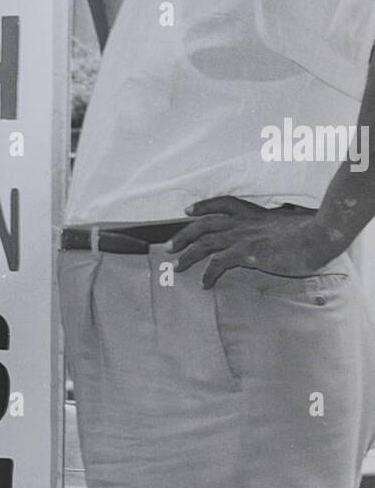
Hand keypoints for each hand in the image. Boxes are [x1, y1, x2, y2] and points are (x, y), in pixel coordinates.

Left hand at [169, 197, 331, 288]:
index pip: (223, 204)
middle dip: (184, 234)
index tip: (188, 210)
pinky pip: (217, 263)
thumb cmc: (311, 231)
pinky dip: (208, 274)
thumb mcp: (289, 224)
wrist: (318, 235)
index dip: (204, 206)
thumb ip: (276, 227)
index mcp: (255, 214)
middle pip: (204, 223)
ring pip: (205, 242)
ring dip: (187, 254)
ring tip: (176, 266)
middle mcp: (244, 222)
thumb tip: (277, 233)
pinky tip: (204, 284)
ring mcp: (243, 236)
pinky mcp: (246, 252)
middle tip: (169, 245)